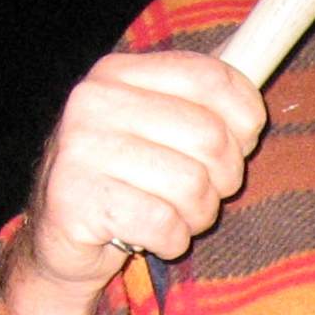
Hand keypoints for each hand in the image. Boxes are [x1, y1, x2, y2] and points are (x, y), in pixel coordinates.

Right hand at [21, 52, 266, 289]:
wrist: (60, 237)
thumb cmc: (128, 179)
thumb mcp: (160, 128)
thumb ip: (204, 104)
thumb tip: (253, 104)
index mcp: (118, 74)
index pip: (210, 77)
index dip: (245, 117)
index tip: (241, 142)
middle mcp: (93, 102)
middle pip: (210, 136)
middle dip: (223, 178)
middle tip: (202, 192)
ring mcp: (79, 150)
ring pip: (192, 185)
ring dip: (197, 214)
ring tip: (173, 215)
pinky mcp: (74, 201)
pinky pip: (163, 224)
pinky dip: (170, 240)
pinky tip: (149, 236)